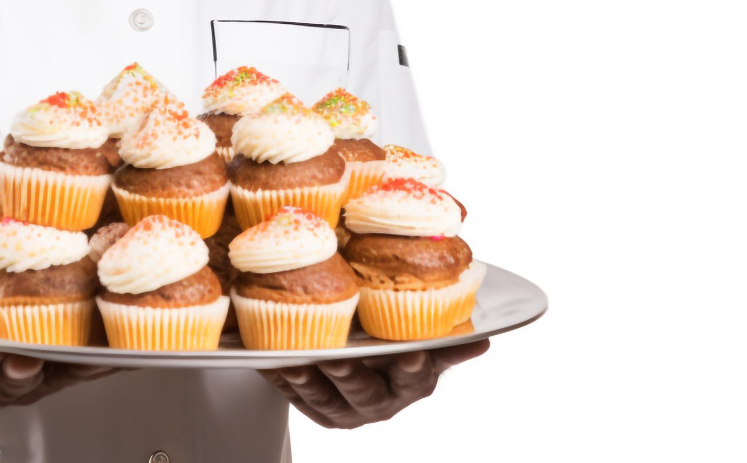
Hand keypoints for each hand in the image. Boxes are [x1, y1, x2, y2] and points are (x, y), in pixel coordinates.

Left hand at [260, 339, 489, 428]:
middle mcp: (379, 404)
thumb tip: (484, 339)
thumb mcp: (418, 343)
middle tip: (337, 359)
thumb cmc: (391, 345)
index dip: (412, 367)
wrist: (354, 363)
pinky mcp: (313, 410)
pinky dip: (281, 379)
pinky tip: (268, 361)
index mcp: (410, 384)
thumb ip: (445, 342)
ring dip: (308, 380)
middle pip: (364, 393)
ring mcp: (344, 411)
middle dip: (350, 376)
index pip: (415, 378)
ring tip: (293, 360)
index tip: (410, 353)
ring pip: (324, 398)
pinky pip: (293, 396)